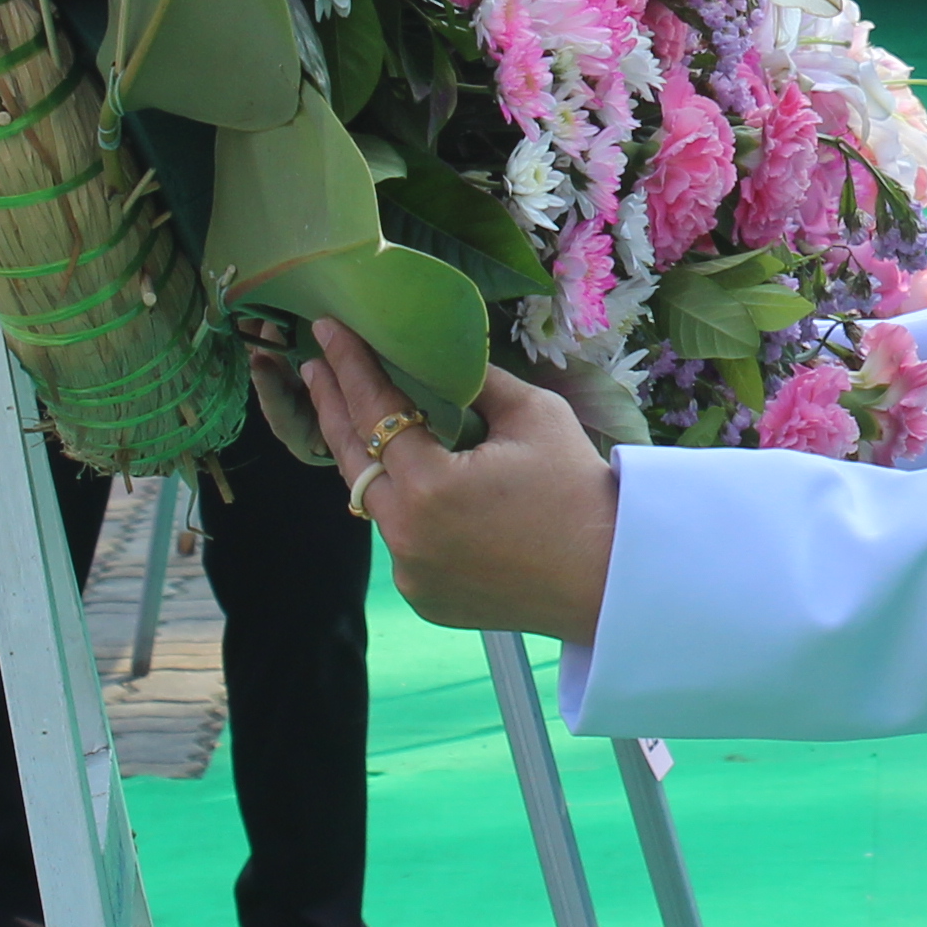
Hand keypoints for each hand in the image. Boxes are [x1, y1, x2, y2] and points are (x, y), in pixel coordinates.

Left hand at [304, 327, 618, 644]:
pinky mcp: (424, 597)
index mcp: (431, 486)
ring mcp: (411, 573)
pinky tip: (408, 482)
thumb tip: (441, 353)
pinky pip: (399, 540)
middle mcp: (407, 535)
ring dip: (366, 459)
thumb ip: (477, 381)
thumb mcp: (533, 414)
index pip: (374, 412)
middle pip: (351, 460)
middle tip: (316, 365)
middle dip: (332, 406)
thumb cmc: (579, 490)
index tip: (330, 329)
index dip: (350, 366)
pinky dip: (402, 508)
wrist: (610, 578)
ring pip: (373, 503)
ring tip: (354, 417)